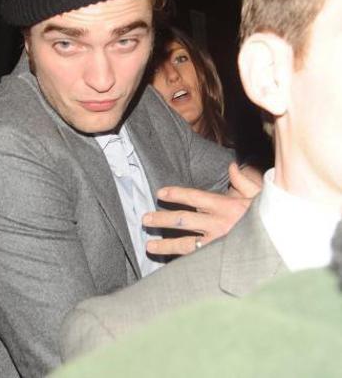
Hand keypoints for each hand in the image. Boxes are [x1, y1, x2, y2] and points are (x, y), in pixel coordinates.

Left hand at [143, 162, 261, 255]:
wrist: (285, 242)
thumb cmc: (272, 218)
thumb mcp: (259, 196)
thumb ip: (242, 181)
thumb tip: (232, 166)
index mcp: (226, 206)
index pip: (194, 197)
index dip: (175, 193)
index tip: (160, 193)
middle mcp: (218, 224)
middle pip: (183, 220)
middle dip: (162, 219)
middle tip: (145, 219)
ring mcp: (218, 244)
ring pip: (185, 243)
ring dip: (165, 244)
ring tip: (149, 245)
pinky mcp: (220, 261)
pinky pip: (196, 261)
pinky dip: (181, 262)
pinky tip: (168, 264)